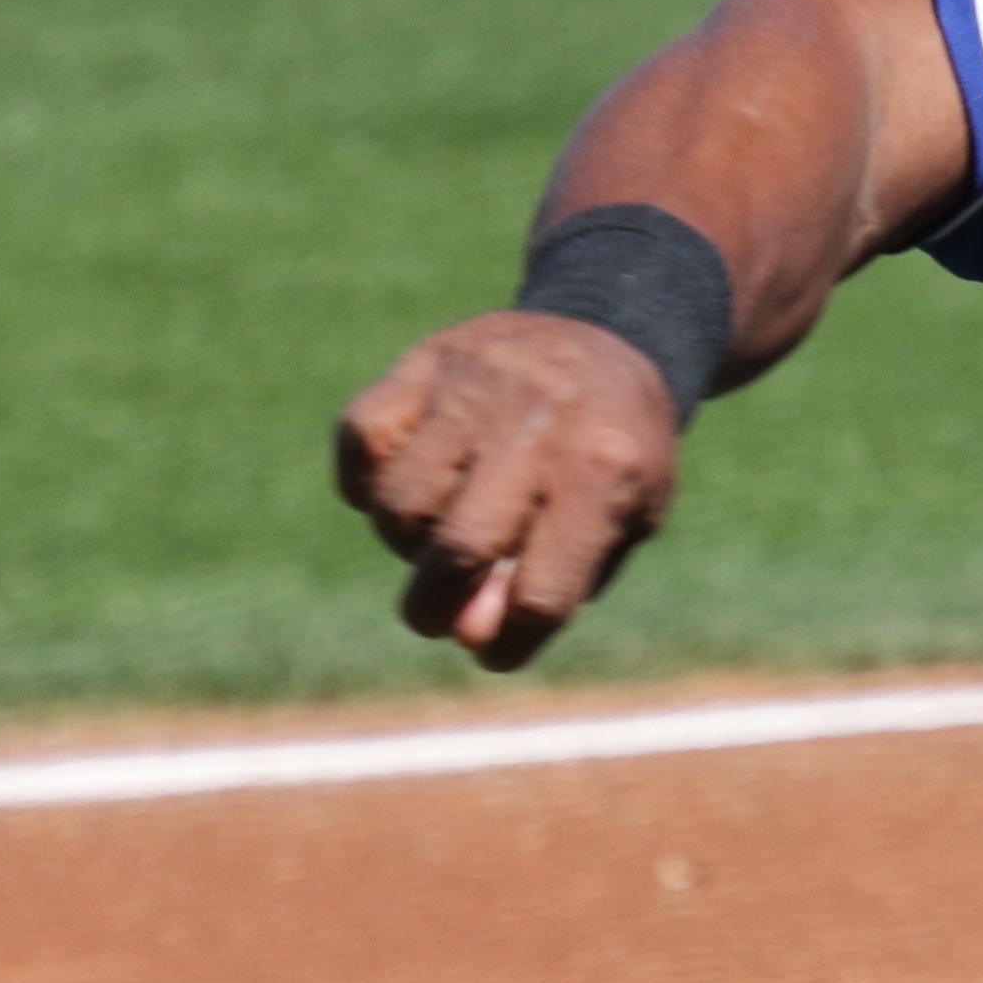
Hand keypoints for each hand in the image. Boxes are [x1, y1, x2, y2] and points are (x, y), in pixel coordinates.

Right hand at [331, 312, 682, 668]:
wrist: (610, 331)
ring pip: (400, 500)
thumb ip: (555, 587)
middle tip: (434, 614)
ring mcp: (477, 384)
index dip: (508, 645)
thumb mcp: (619, 524)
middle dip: (433, 607)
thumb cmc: (613, 453)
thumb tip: (464, 633)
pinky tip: (397, 485)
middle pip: (460, 549)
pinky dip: (367, 481)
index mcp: (605, 472)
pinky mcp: (425, 359)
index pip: (542, 595)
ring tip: (433, 532)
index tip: (497, 650)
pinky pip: (362, 438)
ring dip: (403, 541)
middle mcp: (539, 423)